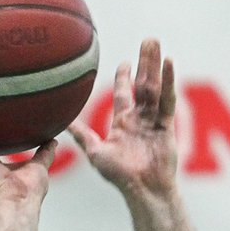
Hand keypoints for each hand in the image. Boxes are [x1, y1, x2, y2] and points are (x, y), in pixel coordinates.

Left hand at [70, 38, 178, 200]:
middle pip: (143, 84)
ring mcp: (155, 120)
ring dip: (155, 64)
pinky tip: (168, 62)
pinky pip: (168, 100)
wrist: (142, 190)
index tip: (125, 61)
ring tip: (154, 42)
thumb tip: (60, 124)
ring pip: (155, 87)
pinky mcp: (167, 125)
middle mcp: (141, 118)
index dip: (125, 77)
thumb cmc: (119, 176)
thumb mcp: (96, 152)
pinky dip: (169, 82)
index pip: (125, 94)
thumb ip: (82, 135)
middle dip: (145, 62)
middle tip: (147, 40)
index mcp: (124, 122)